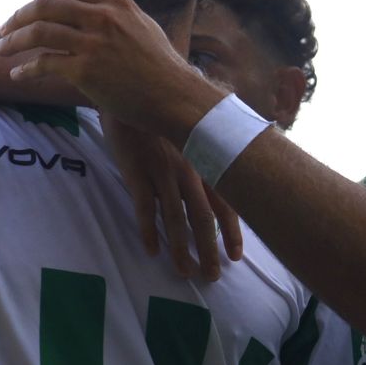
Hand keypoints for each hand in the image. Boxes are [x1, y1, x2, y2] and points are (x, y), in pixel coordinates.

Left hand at [0, 0, 220, 141]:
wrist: (175, 97)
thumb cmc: (161, 66)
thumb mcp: (142, 25)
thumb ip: (115, 14)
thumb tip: (88, 11)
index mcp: (116, 2)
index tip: (31, 7)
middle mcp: (103, 17)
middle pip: (45, 5)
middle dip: (18, 16)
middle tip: (5, 29)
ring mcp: (93, 44)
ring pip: (38, 32)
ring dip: (13, 41)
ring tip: (1, 50)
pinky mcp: (85, 71)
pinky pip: (44, 64)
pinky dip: (26, 69)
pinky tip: (18, 75)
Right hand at [103, 115, 242, 279]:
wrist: (129, 88)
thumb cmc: (162, 112)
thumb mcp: (192, 129)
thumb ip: (204, 154)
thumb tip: (226, 174)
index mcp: (203, 160)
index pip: (225, 200)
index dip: (231, 230)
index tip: (236, 255)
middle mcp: (187, 168)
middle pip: (203, 216)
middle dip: (209, 249)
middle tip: (212, 276)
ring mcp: (161, 169)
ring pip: (175, 216)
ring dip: (181, 248)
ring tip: (185, 272)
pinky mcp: (136, 170)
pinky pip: (144, 206)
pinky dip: (148, 230)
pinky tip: (152, 250)